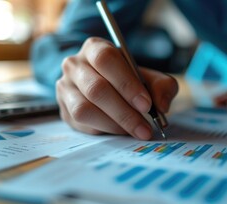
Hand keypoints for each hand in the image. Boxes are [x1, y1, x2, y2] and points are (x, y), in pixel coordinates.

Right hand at [56, 37, 177, 139]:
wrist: (107, 87)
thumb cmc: (130, 80)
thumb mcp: (150, 77)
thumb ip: (162, 86)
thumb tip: (161, 106)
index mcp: (95, 48)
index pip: (106, 60)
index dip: (127, 83)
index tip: (146, 104)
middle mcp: (74, 65)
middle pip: (96, 89)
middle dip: (124, 112)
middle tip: (145, 127)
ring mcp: (65, 88)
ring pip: (84, 109)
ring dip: (114, 124)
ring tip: (135, 131)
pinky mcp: (64, 110)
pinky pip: (81, 124)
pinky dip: (104, 130)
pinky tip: (120, 131)